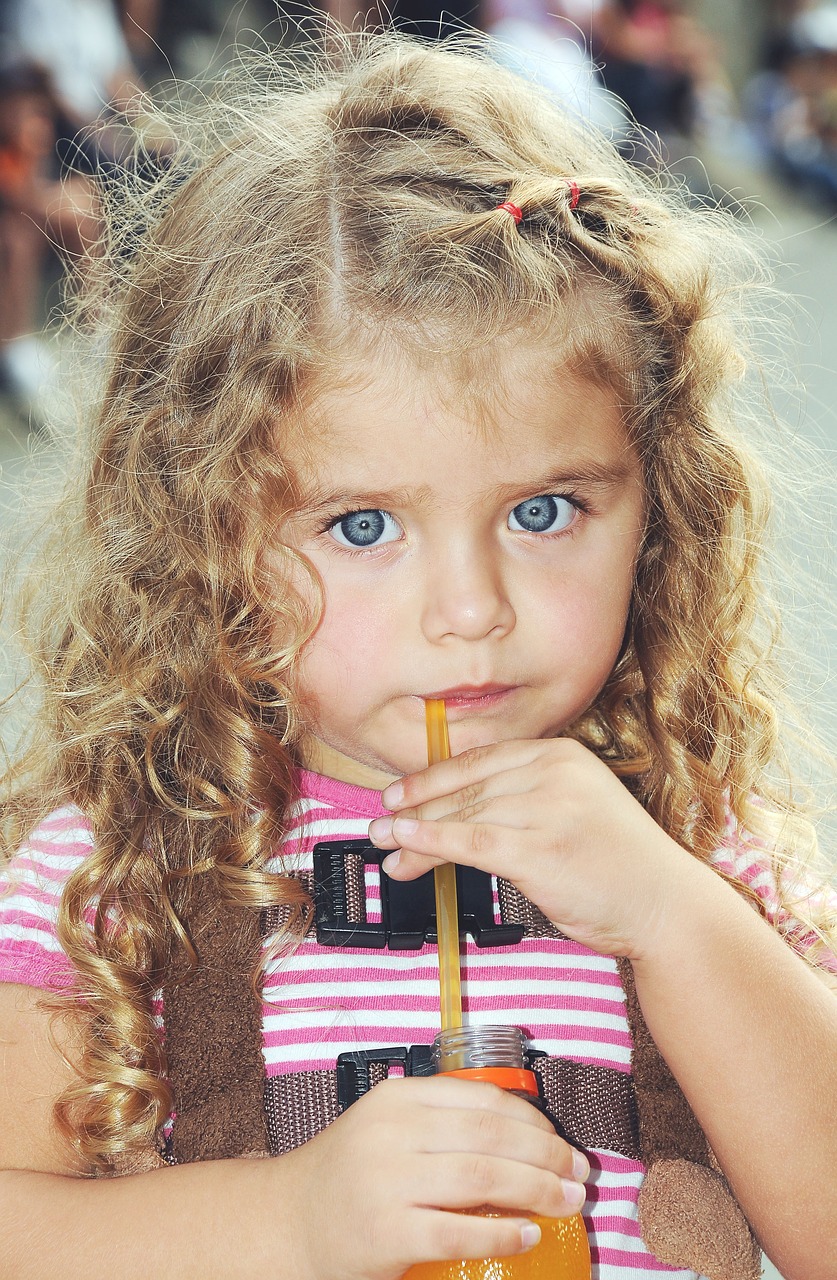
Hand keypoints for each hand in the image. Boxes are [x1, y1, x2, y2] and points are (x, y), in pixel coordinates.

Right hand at [283, 1074, 587, 1279]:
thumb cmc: (350, 1176)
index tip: (563, 1144)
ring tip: (566, 1203)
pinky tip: (527, 1235)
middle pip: (491, 1136)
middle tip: (579, 1176)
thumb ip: (442, 1123)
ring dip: (536, 1191)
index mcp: (398, 1098)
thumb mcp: (389, 1128)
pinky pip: (458, 1233)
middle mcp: (391, 1132)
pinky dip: (501, 1234)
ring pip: (481, 1179)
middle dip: (547, 1156)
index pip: (484, 1100)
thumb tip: (529, 1139)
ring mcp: (386, 1182)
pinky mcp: (385, 1233)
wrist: (288, 1224)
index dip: (536, 1122)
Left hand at [369, 737, 701, 959]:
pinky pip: (469, 842)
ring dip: (414, 835)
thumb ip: (524, 799)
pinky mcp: (539, 849)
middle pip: (465, 788)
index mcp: (561, 754)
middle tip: (380, 826)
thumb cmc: (619, 865)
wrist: (667, 905)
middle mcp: (553, 772)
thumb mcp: (574, 809)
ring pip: (461, 816)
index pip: (480, 761)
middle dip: (415, 809)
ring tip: (386, 849)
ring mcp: (547, 808)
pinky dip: (429, 844)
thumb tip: (453, 813)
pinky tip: (405, 849)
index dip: (432, 778)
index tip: (400, 793)